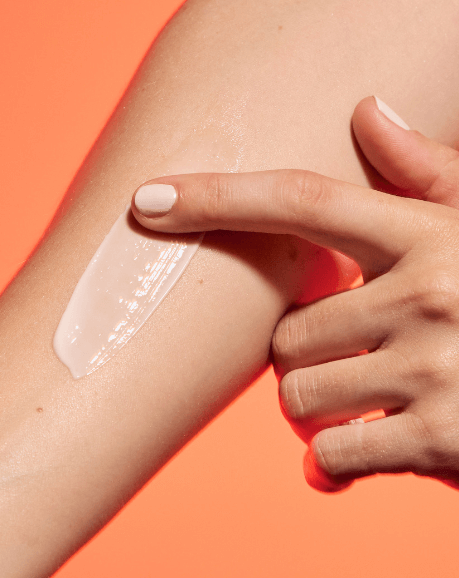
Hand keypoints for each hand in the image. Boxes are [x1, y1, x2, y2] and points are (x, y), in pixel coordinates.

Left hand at [131, 96, 458, 491]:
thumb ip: (427, 176)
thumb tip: (368, 111)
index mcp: (431, 237)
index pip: (302, 201)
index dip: (217, 197)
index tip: (148, 200)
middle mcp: (431, 296)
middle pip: (286, 335)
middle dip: (304, 359)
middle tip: (347, 363)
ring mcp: (436, 371)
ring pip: (298, 397)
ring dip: (315, 412)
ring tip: (362, 405)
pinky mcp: (440, 442)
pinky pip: (331, 455)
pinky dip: (331, 466)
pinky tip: (356, 458)